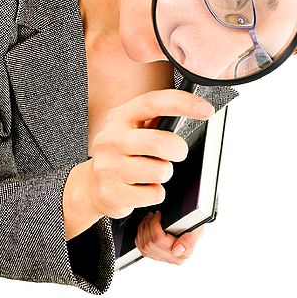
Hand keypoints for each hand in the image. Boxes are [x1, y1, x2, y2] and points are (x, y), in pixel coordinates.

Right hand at [84, 89, 214, 219]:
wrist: (90, 185)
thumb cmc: (121, 155)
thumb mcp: (132, 130)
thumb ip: (156, 120)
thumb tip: (195, 111)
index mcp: (120, 117)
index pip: (153, 103)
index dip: (183, 103)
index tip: (206, 110)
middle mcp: (111, 139)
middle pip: (159, 142)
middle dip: (178, 150)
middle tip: (177, 153)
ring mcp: (108, 167)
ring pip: (160, 171)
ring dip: (165, 174)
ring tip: (153, 173)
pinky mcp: (111, 192)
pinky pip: (153, 194)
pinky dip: (156, 193)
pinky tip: (143, 188)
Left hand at [136, 210, 203, 263]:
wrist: (193, 227)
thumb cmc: (194, 227)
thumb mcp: (196, 230)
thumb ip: (189, 240)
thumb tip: (177, 250)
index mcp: (181, 255)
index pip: (159, 241)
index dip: (155, 226)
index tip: (158, 215)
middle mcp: (171, 258)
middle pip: (149, 243)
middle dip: (148, 225)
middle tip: (152, 215)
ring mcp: (162, 257)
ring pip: (143, 246)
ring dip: (143, 229)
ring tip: (148, 219)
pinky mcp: (155, 255)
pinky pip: (141, 247)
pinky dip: (140, 235)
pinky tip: (145, 227)